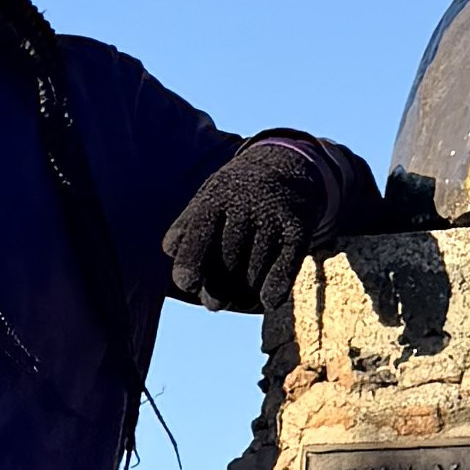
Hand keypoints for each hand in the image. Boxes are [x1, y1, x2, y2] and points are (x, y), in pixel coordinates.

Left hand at [162, 132, 384, 315]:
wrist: (287, 165)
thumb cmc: (235, 194)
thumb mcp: (208, 199)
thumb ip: (185, 228)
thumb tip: (170, 254)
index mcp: (216, 198)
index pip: (199, 235)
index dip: (190, 264)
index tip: (188, 285)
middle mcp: (245, 205)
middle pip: (226, 264)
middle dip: (217, 291)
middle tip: (214, 303)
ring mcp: (273, 218)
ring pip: (253, 274)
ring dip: (243, 296)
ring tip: (238, 299)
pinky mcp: (298, 230)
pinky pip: (284, 272)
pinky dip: (272, 292)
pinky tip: (265, 299)